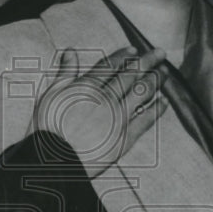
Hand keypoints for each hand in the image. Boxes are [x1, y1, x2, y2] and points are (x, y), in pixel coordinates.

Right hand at [32, 46, 168, 173]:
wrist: (54, 162)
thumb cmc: (47, 129)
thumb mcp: (51, 95)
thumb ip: (65, 72)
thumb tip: (71, 50)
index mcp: (87, 87)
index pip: (110, 66)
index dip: (124, 56)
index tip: (135, 49)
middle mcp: (106, 98)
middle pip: (131, 75)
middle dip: (148, 62)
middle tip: (161, 53)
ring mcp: (117, 118)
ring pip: (141, 94)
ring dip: (156, 81)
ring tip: (165, 73)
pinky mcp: (124, 137)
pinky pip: (145, 120)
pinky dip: (156, 110)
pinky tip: (164, 102)